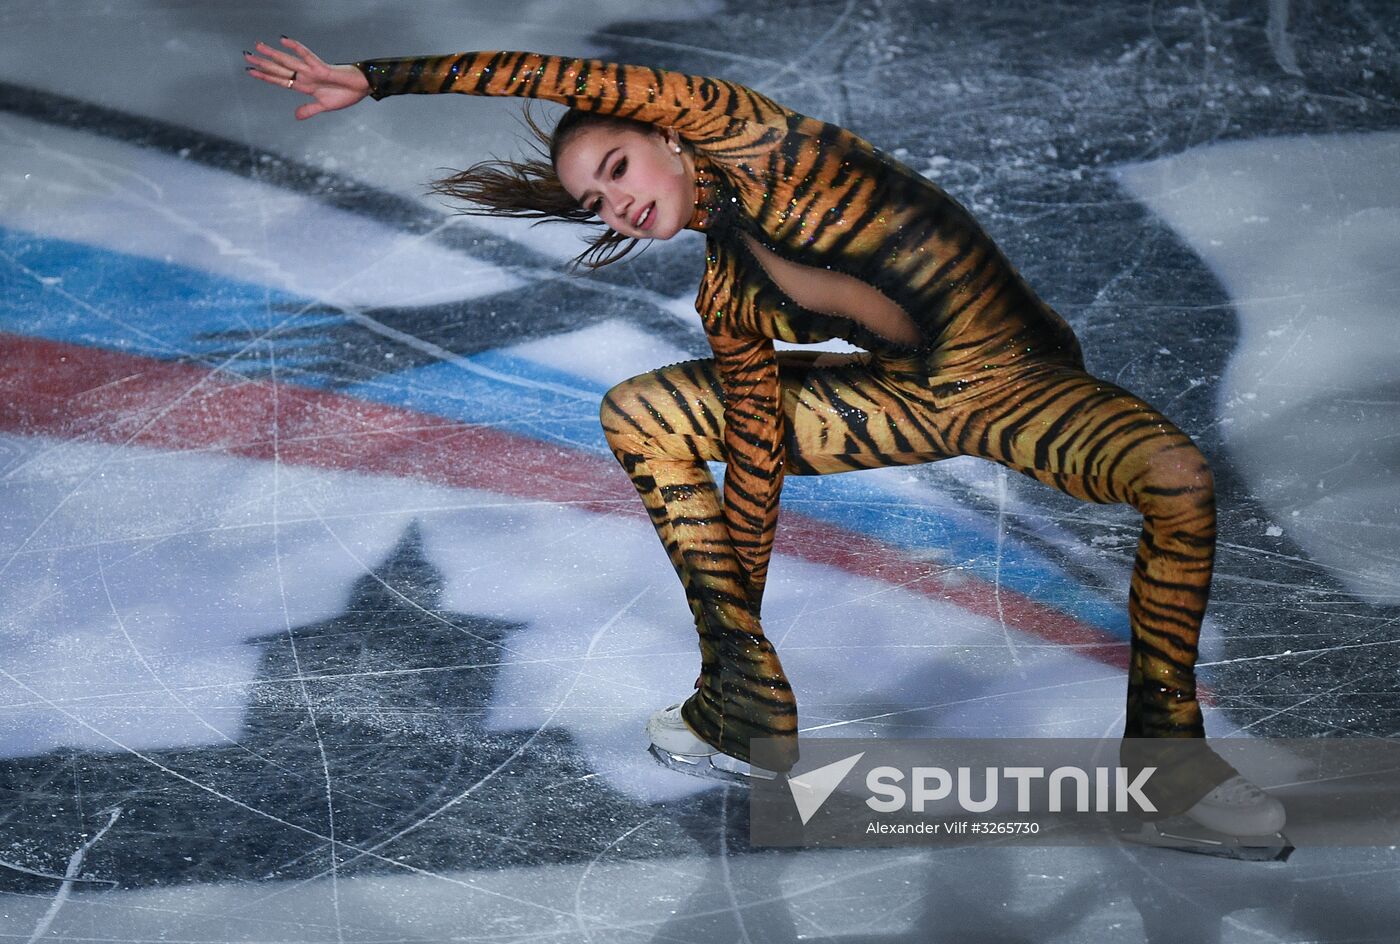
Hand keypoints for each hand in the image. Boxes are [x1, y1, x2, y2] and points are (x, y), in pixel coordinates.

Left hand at [243, 36, 369, 119]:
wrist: (361, 88)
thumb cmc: (345, 94)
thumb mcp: (325, 106)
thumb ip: (309, 109)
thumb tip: (295, 116)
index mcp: (304, 86)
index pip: (280, 80)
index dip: (265, 76)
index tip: (250, 70)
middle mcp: (305, 76)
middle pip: (279, 69)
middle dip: (263, 63)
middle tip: (246, 55)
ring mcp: (312, 71)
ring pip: (288, 61)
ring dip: (272, 54)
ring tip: (258, 46)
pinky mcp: (321, 68)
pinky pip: (306, 55)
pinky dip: (295, 48)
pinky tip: (283, 39)